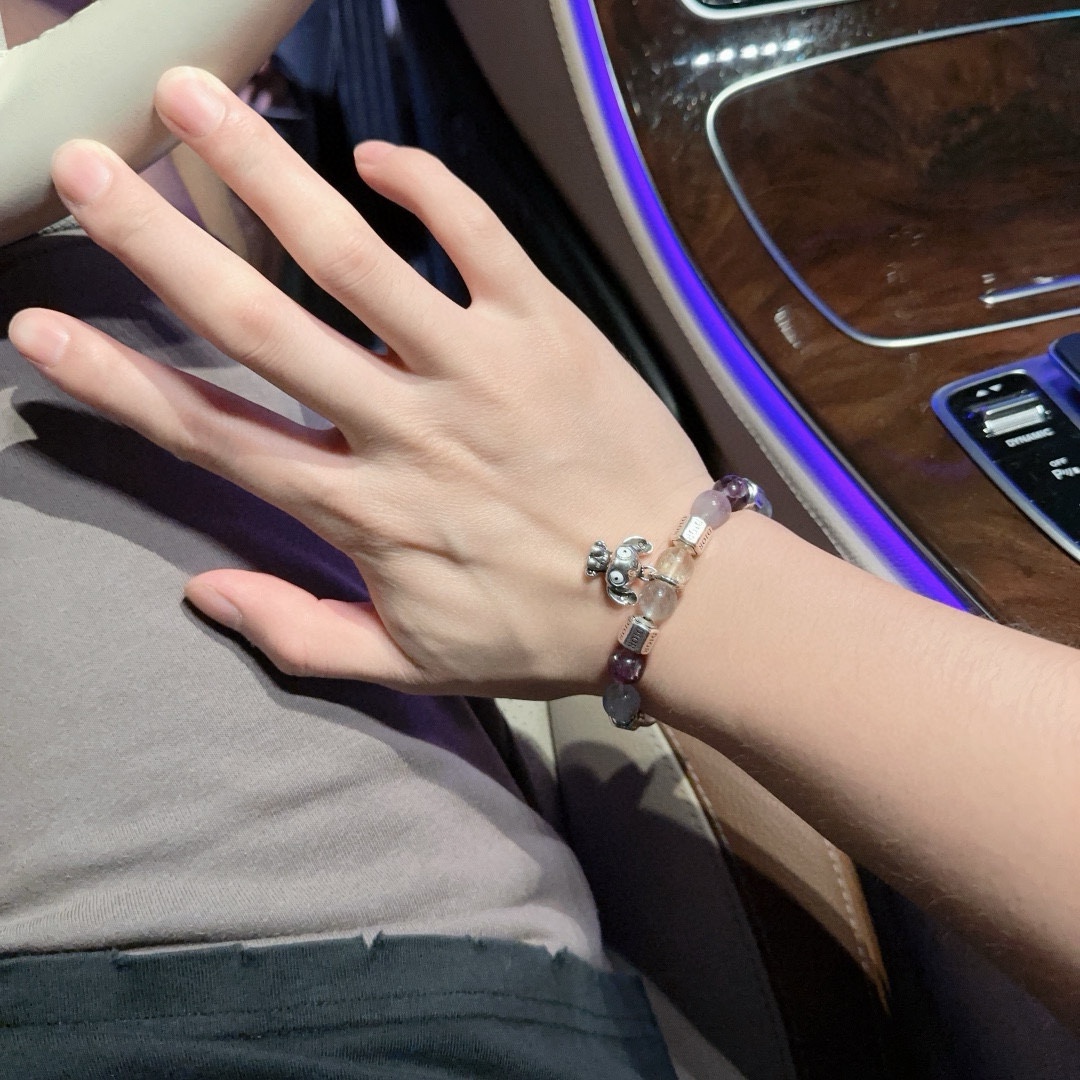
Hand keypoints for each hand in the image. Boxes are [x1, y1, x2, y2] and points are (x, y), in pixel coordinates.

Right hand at [9, 67, 710, 697]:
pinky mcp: (548, 328)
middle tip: (86, 167)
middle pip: (257, 324)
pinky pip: (477, 237)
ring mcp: (476, 369)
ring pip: (353, 260)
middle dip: (158, 243)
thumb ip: (301, 635)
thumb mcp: (414, 664)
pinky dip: (426, 186)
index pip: (211, 437)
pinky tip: (372, 159)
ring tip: (192, 103)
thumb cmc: (544, 632)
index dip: (117, 382)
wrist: (677, 597)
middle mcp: (402, 429)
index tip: (39, 328)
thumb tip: (202, 592)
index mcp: (360, 512)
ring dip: (264, 175)